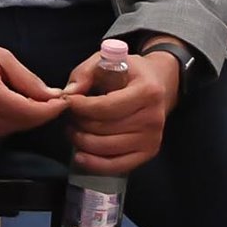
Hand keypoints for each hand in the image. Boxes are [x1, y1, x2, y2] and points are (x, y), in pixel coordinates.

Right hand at [0, 18, 65, 140]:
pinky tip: (7, 106)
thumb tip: (52, 96)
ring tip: (29, 101)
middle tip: (51, 99)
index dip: (51, 110)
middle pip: (21, 125)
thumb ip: (27, 80)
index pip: (31, 113)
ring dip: (23, 119)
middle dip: (39, 113)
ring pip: (8, 131)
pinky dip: (5, 122)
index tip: (65, 102)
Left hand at [61, 46, 182, 176]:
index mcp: (147, 92)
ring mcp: (153, 138)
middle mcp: (154, 118)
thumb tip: (68, 94)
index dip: (81, 107)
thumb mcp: (106, 61)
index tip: (67, 101)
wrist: (159, 83)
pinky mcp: (148, 153)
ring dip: (82, 141)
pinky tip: (80, 155)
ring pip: (107, 148)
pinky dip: (95, 164)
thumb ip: (85, 73)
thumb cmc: (129, 71)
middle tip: (68, 116)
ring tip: (72, 129)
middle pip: (104, 129)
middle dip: (79, 123)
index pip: (106, 107)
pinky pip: (117, 166)